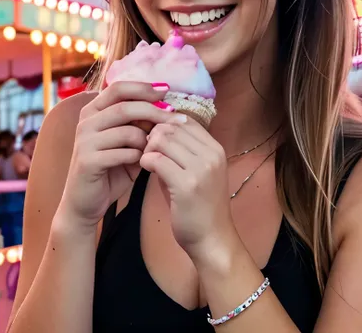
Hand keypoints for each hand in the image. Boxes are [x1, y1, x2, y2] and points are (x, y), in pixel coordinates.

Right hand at [59, 82, 179, 232]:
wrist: (85, 202)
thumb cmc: (110, 169)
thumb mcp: (127, 142)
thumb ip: (140, 125)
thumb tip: (168, 108)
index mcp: (93, 111)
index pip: (118, 88)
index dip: (143, 88)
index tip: (166, 91)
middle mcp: (86, 122)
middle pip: (125, 106)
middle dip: (155, 111)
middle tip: (176, 118)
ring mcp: (84, 141)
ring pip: (127, 131)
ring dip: (146, 140)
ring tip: (152, 150)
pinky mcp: (87, 161)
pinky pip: (123, 153)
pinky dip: (138, 157)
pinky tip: (141, 163)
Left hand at [141, 118, 234, 264]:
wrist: (212, 239)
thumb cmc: (200, 206)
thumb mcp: (196, 171)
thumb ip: (181, 150)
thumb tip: (157, 130)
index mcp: (216, 149)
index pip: (186, 121)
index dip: (166, 125)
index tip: (156, 138)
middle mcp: (211, 154)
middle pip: (172, 127)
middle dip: (154, 136)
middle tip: (148, 151)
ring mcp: (201, 169)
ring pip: (163, 139)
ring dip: (148, 148)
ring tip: (147, 161)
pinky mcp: (186, 184)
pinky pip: (157, 159)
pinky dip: (145, 160)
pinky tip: (145, 169)